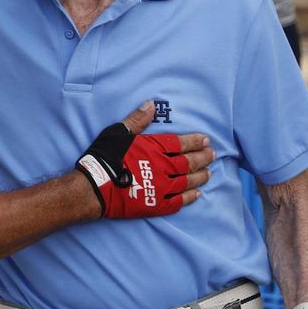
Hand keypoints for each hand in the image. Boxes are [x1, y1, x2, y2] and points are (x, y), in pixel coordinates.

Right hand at [75, 102, 211, 218]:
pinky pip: (179, 201)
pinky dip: (190, 197)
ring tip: (209, 173)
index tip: (206, 140)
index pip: (180, 143)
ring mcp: (162, 186)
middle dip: (203, 158)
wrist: (94, 187)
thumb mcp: (117, 133)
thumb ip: (137, 120)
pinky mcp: (157, 204)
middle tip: (213, 155)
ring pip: (187, 181)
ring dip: (200, 177)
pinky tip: (197, 194)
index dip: (194, 141)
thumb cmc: (104, 158)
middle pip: (189, 162)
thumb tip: (151, 104)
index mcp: (154, 148)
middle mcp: (163, 167)